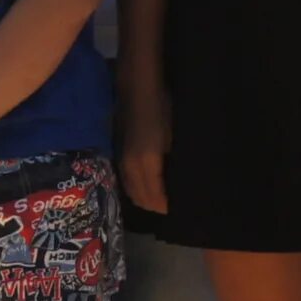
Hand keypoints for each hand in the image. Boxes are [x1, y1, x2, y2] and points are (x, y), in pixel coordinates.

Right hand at [118, 79, 168, 214]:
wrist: (137, 90)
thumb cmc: (162, 110)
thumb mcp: (174, 138)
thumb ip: (174, 163)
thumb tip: (181, 182)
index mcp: (147, 164)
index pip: (155, 197)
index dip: (166, 207)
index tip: (180, 211)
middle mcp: (132, 167)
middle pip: (141, 198)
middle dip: (155, 207)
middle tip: (171, 208)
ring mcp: (123, 161)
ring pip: (131, 191)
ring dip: (144, 199)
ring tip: (160, 200)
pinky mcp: (120, 154)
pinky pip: (126, 181)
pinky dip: (136, 189)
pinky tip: (147, 186)